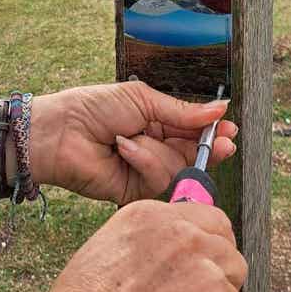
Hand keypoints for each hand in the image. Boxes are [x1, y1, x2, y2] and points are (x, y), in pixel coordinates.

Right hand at [22, 199, 246, 291]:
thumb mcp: (108, 251)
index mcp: (158, 218)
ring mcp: (209, 280)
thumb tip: (183, 251)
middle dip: (217, 291)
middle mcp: (188, 240)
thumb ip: (154, 243)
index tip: (203, 274)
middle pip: (233, 261)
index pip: (215, 223)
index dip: (212, 252)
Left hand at [30, 81, 236, 203]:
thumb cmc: (94, 108)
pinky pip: (157, 179)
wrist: (61, 131)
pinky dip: (143, 160)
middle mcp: (155, 149)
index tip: (229, 130)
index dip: (212, 132)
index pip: (193, 132)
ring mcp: (145, 171)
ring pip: (178, 167)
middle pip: (194, 154)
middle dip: (207, 148)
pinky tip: (124, 150)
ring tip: (130, 137)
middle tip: (223, 143)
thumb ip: (182, 111)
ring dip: (157, 149)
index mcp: (157, 124)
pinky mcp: (135, 191)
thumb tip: (220, 109)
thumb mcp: (143, 100)